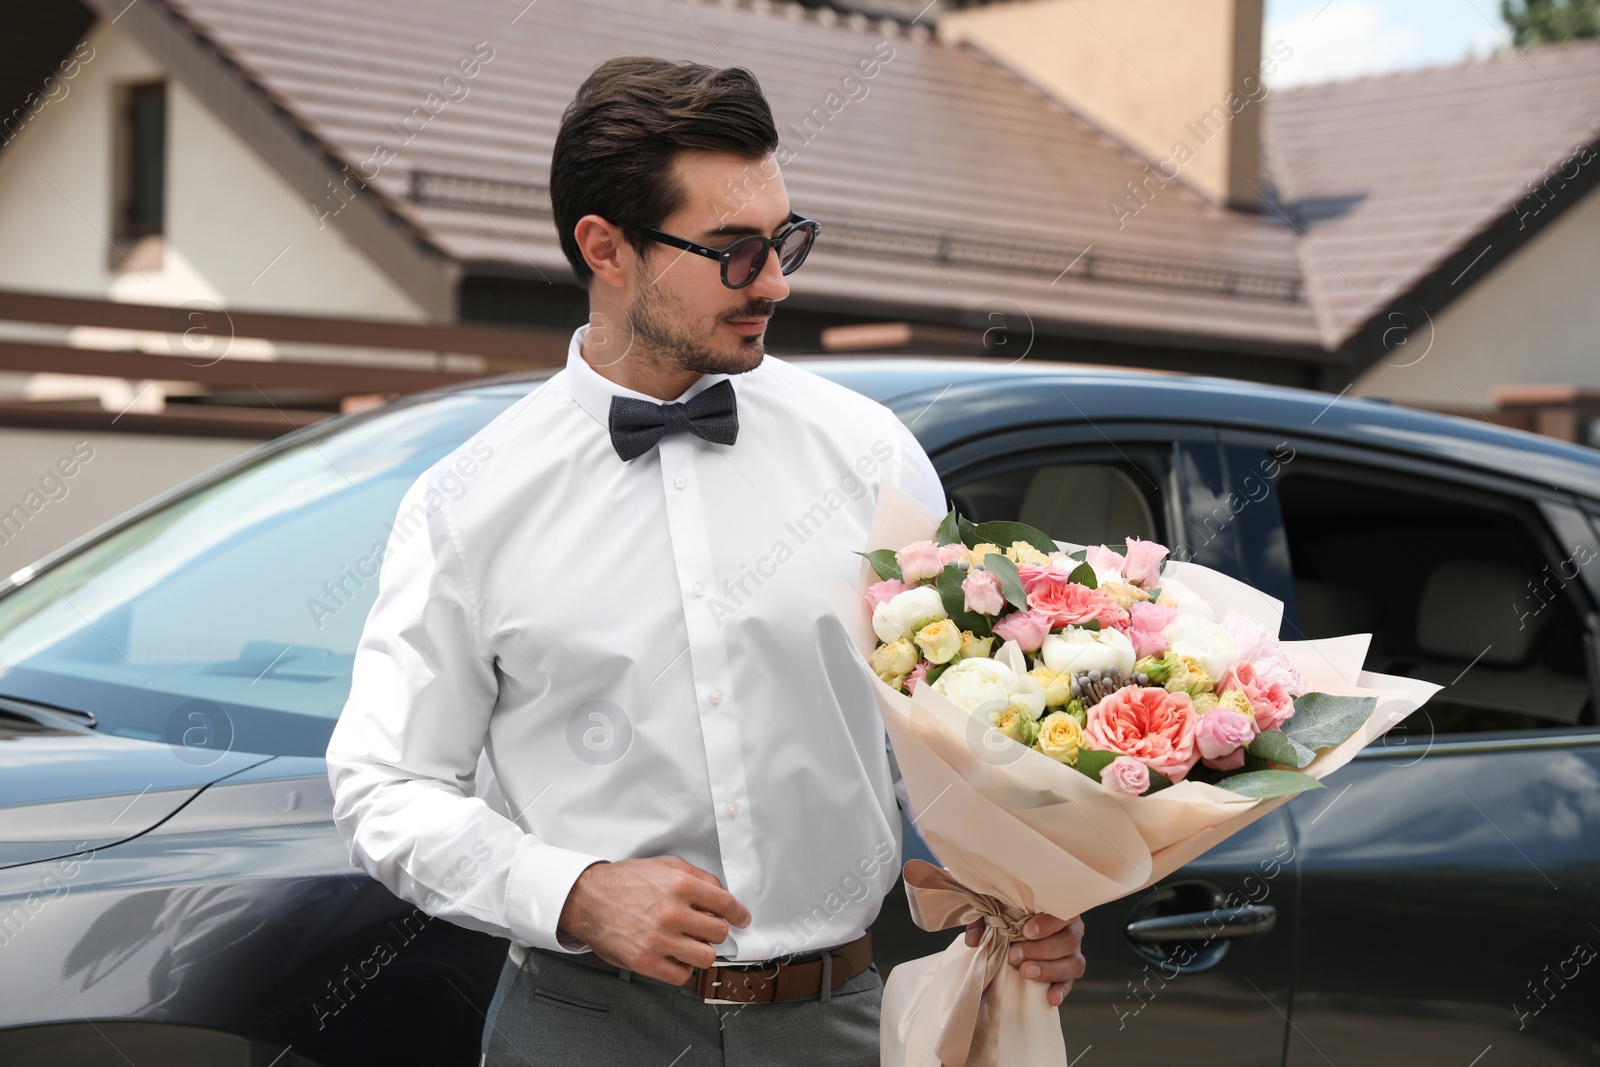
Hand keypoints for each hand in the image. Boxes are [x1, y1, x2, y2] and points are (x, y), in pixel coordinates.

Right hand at [557, 856, 751, 984]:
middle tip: (705, 929)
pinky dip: (683, 968)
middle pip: (719, 933)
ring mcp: (658, 939)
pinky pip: (682, 975)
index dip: (738, 914)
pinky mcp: (645, 961)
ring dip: (700, 951)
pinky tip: (674, 956)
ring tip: (689, 943)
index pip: (725, 904)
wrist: (588, 899)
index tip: (741, 919)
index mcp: (679, 885)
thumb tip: (722, 895)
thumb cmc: (625, 882)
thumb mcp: (665, 866)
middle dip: (715, 931)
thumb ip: (697, 877)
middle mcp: (671, 912)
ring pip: (705, 957)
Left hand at [965, 912, 1085, 1006]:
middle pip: (1068, 941)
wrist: (1017, 931)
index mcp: (1058, 910)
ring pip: (1073, 963)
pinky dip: (1061, 990)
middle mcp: (1071, 931)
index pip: (1064, 912)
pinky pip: (1070, 983)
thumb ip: (984, 921)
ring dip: (1049, 969)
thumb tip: (973, 940)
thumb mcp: (997, 912)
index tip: (1026, 931)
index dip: (1048, 923)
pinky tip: (1051, 998)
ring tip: (1026, 973)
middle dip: (1040, 950)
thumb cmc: (1011, 915)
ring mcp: (1072, 953)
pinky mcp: (1068, 973)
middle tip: (1014, 956)